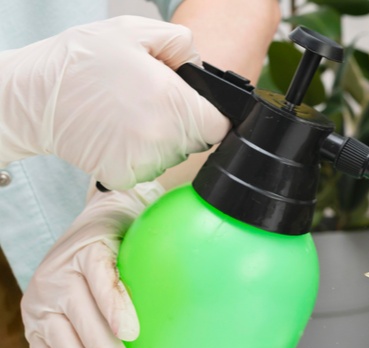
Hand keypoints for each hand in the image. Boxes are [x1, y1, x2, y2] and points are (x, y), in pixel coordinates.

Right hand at [0, 16, 229, 189]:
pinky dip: (139, 154)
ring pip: (174, 155)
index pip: (219, 124)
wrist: (31, 97)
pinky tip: (118, 132)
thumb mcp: (133, 32)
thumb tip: (202, 67)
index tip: (195, 106)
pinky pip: (149, 168)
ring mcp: (144, 161)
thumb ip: (180, 44)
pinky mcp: (126, 176)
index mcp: (171, 100)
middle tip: (151, 101)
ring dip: (161, 138)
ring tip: (130, 113)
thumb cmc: (79, 61)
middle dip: (184, 122)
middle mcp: (162, 137)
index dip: (211, 113)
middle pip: (198, 140)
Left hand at [21, 182, 164, 347]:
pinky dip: (116, 307)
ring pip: (87, 325)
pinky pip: (103, 281)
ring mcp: (67, 273)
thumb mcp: (71, 310)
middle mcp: (47, 300)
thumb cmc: (96, 266)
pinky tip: (132, 333)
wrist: (109, 209)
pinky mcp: (91, 249)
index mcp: (40, 320)